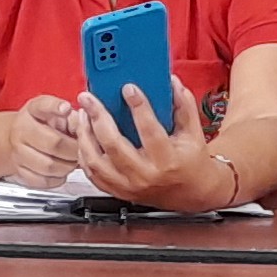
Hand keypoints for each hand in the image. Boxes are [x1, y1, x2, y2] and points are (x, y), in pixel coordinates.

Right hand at [0, 94, 88, 185]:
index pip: (44, 106)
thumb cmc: (40, 124)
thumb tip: (86, 123)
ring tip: (71, 160)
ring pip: (49, 166)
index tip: (66, 108)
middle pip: (54, 143)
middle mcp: (22, 131)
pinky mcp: (19, 172)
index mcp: (33, 111)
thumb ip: (70, 115)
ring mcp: (18, 153)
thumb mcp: (54, 111)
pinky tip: (60, 170)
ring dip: (67, 166)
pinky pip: (43, 181)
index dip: (56, 107)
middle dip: (73, 149)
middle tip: (80, 149)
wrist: (15, 138)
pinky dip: (57, 178)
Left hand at [74, 85, 237, 212]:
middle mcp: (145, 175)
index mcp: (167, 160)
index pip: (149, 130)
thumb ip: (183, 107)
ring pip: (96, 161)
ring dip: (85, 135)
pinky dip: (84, 155)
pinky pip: (93, 174)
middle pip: (113, 145)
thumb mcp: (194, 134)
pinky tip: (84, 138)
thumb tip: (171, 83)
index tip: (128, 88)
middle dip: (98, 117)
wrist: (192, 193)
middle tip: (89, 99)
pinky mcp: (119, 191)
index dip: (138, 106)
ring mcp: (129, 186)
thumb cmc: (192, 163)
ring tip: (82, 115)